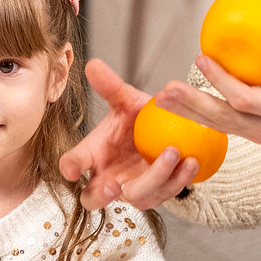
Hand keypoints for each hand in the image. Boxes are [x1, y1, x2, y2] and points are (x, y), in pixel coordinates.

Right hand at [58, 59, 200, 210]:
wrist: (163, 131)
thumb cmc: (136, 119)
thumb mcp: (125, 101)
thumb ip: (110, 86)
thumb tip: (93, 64)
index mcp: (92, 155)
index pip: (73, 162)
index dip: (69, 167)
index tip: (71, 169)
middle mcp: (107, 177)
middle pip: (93, 197)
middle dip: (102, 194)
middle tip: (114, 185)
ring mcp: (131, 189)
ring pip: (137, 196)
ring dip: (155, 178)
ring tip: (172, 153)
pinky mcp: (157, 193)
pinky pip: (166, 194)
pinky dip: (179, 179)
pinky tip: (191, 162)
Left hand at [157, 4, 260, 150]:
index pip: (245, 99)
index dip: (221, 82)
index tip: (201, 59)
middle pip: (222, 119)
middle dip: (192, 104)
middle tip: (167, 88)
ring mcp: (256, 136)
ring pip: (216, 127)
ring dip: (186, 112)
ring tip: (159, 97)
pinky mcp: (249, 135)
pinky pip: (219, 125)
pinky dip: (195, 114)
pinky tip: (175, 103)